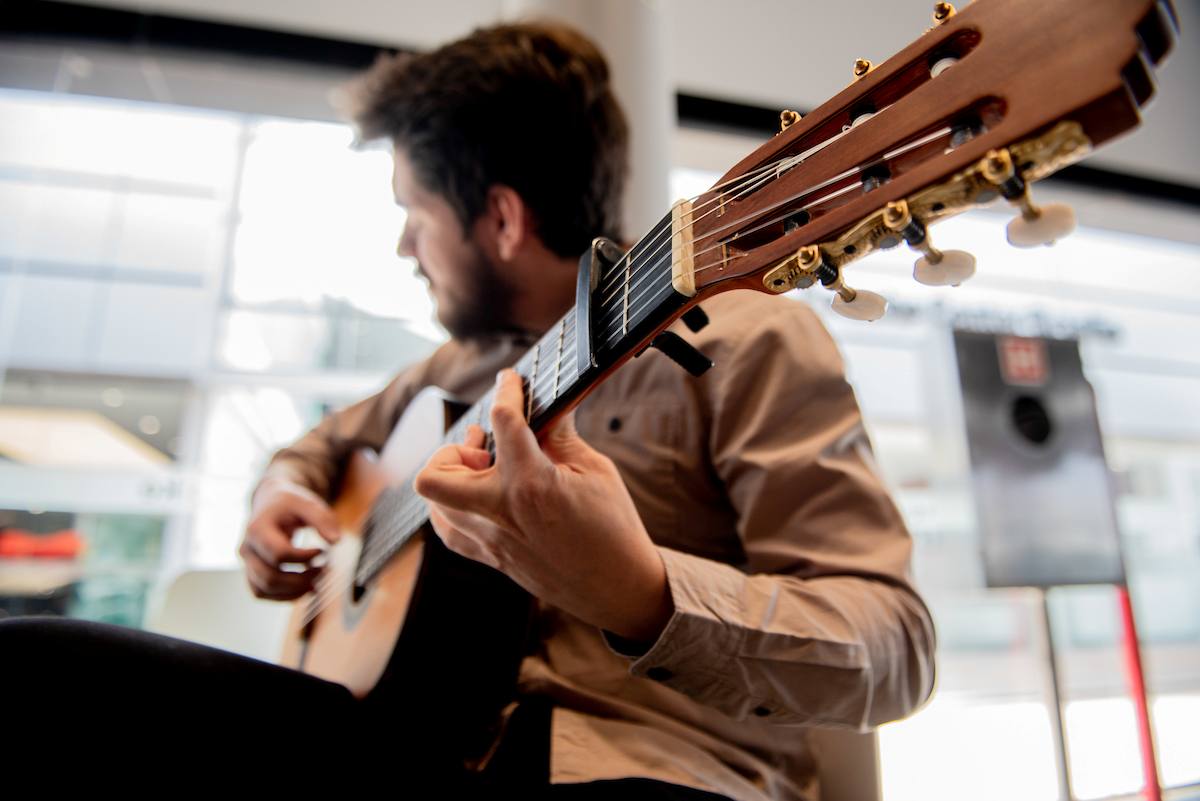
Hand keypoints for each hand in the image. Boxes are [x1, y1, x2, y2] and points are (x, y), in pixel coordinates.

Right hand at [240, 479, 341, 600]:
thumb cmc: (289, 504)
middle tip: (323, 569)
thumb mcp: (307, 503)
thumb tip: (335, 541)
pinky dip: (284, 596)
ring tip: (316, 580)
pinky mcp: (251, 572)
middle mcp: (247, 548)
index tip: (322, 551)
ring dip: (294, 591)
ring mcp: (246, 562)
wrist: (270, 503)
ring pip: (264, 589)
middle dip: (301, 579)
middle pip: (270, 577)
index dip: (304, 557)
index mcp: (257, 528)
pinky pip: (262, 593)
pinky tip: (304, 587)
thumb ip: (322, 518)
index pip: (279, 554)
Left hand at [413, 369, 673, 642]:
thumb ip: (560, 435)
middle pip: (434, 475)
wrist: (617, 587)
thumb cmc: (613, 528)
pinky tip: (478, 497)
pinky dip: (452, 507)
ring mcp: (490, 540)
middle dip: (451, 451)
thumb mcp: (594, 470)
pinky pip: (448, 530)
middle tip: (483, 446)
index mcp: (531, 484)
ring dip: (452, 477)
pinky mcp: (491, 558)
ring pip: (434, 503)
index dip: (506, 391)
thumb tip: (547, 404)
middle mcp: (499, 513)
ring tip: (484, 469)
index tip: (509, 380)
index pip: (503, 421)